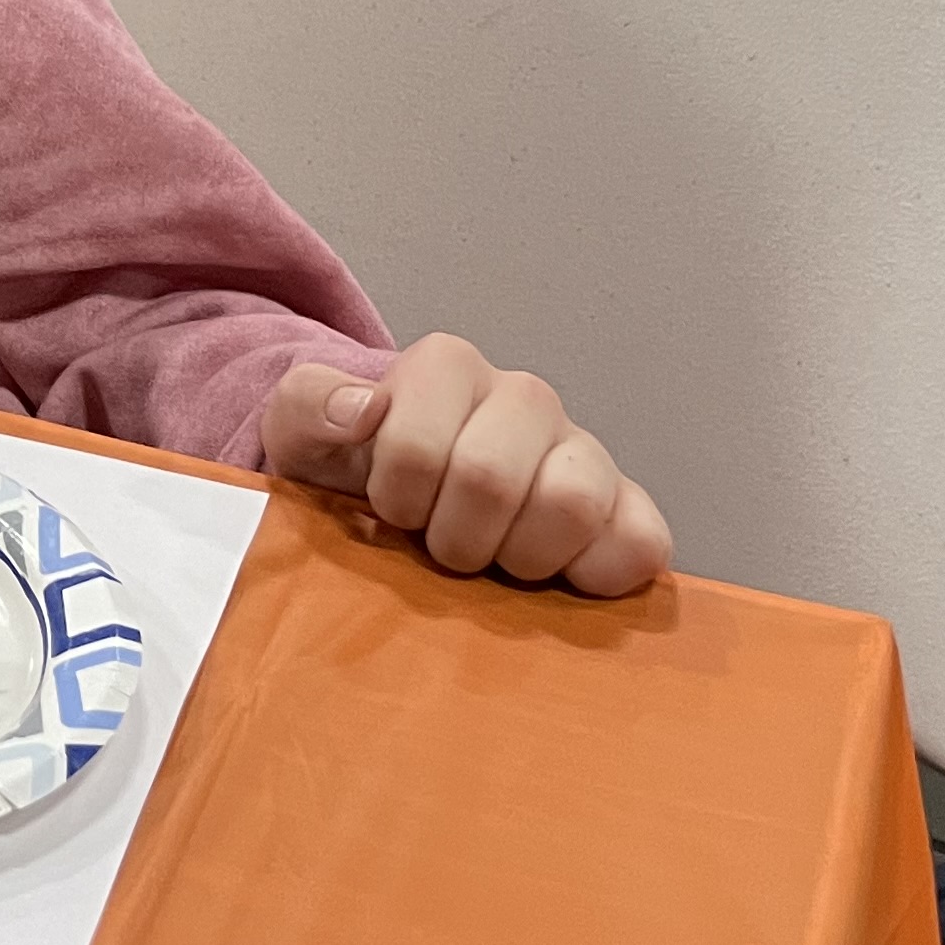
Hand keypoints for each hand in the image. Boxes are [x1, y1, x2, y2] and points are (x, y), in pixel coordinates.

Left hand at [260, 331, 669, 595]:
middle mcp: (524, 398)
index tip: (386, 507)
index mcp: (448, 367)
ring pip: (573, 503)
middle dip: (451, 534)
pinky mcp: (630, 507)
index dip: (396, 495)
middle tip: (439, 542)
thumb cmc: (358, 464)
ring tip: (493, 558)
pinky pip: (642, 542)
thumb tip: (362, 409)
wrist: (408, 500)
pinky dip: (597, 574)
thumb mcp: (302, 429)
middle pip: (492, 477)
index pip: (417, 443)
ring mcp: (583, 451)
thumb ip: (309, 403)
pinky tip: (556, 577)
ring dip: (518, 556)